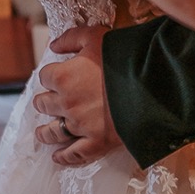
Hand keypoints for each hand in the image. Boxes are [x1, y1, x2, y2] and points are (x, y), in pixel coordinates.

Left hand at [33, 24, 120, 165]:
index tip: (56, 76)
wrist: (152, 82)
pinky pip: (74, 154)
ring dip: (45, 132)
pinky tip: (58, 157)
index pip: (45, 76)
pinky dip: (64, 157)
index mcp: (63, 77)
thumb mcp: (96, 36)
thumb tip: (54, 46)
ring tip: (42, 133)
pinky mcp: (96, 142)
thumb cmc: (124, 56)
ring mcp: (80, 125)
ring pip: (53, 132)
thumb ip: (71, 38)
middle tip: (46, 103)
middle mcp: (66, 103)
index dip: (51, 75)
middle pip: (43, 104)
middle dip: (44, 102)